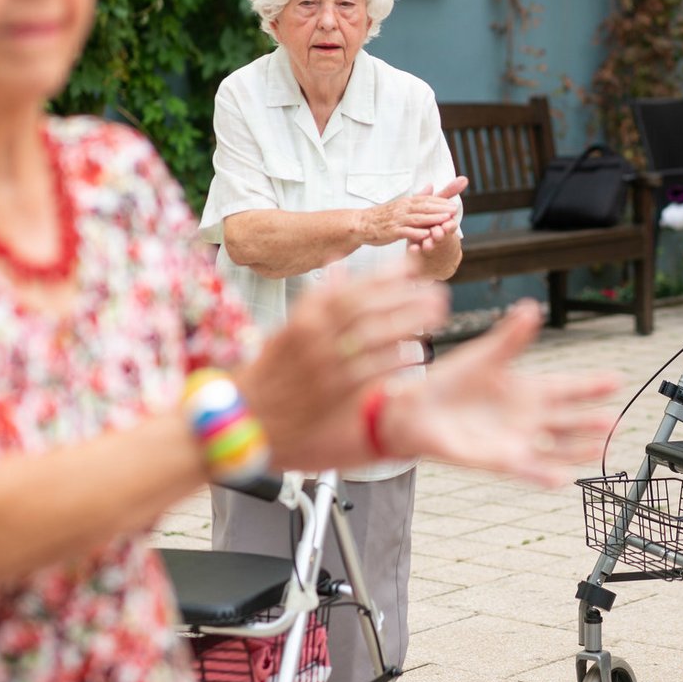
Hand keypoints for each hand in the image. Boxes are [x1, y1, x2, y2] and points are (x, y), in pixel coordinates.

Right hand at [239, 260, 449, 465]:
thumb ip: (319, 299)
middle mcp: (313, 335)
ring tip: (437, 315)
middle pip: (368, 307)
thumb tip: (338, 265)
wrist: (245, 416)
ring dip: (408, 322)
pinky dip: (395, 361)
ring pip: (374, 336)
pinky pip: (371, 371)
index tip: (413, 267)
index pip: (351, 287)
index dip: (385, 275)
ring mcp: (324, 363)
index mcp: (304, 316)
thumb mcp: (290, 327)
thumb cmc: (271, 370)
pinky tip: (416, 354)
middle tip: (437, 291)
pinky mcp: (332, 392)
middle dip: (406, 296)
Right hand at [358, 176, 467, 247]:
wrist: (361, 224)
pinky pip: (406, 232)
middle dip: (440, 208)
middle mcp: (403, 209)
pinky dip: (416, 233)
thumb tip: (431, 185)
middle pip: (424, 207)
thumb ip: (418, 197)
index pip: (426, 200)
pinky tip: (426, 235)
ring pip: (418, 218)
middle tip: (454, 210)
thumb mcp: (401, 205)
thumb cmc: (383, 216)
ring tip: (446, 220)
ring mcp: (397, 220)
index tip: (453, 204)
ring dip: (433, 219)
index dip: (441, 202)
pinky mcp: (392, 231)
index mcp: (407, 202)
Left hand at [376, 300, 619, 486]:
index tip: (616, 380)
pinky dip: (544, 475)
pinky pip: (527, 469)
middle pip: (570, 420)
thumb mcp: (485, 356)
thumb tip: (531, 308)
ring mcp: (518, 439)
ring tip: (602, 448)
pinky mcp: (500, 460)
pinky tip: (561, 478)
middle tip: (616, 421)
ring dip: (579, 449)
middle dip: (593, 421)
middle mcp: (529, 417)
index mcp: (529, 389)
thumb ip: (511, 338)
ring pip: (558, 447)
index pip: (568, 387)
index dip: (592, 385)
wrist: (418, 410)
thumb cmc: (451, 382)